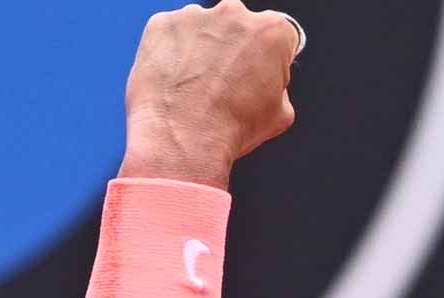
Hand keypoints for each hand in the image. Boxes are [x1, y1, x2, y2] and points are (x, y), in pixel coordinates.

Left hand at [119, 3, 301, 188]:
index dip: (270, 60)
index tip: (260, 74)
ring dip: (204, 50)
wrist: (182, 138)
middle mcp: (235, 13)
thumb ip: (279, 86)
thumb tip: (269, 84)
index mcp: (272, 31)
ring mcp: (195, 15)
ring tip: (198, 87)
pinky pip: (173, 35)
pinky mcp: (163, 23)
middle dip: (235, 49)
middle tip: (227, 84)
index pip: (280, 36)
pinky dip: (174, 52)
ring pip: (204, 29)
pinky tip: (177, 81)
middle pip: (239, 27)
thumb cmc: (229, 127)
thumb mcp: (280, 114)